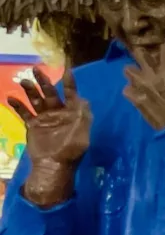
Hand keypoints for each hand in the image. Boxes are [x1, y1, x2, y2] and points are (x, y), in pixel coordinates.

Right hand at [9, 69, 88, 205]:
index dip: (69, 82)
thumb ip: (83, 115)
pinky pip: (24, 112)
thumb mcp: (82, 132)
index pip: (71, 94)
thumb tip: (84, 99)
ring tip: (23, 81)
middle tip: (36, 69)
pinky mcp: (33, 125)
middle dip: (44, 81)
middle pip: (50, 93)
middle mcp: (58, 113)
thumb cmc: (71, 149)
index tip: (66, 69)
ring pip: (36, 100)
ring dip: (30, 90)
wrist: (53, 165)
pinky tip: (11, 98)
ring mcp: (44, 118)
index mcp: (72, 114)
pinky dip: (17, 105)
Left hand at [123, 44, 164, 130]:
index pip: (164, 47)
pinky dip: (132, 90)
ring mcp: (141, 86)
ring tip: (142, 78)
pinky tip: (139, 93)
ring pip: (128, 69)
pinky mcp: (136, 99)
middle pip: (139, 53)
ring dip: (135, 72)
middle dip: (145, 55)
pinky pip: (126, 89)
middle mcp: (152, 73)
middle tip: (150, 62)